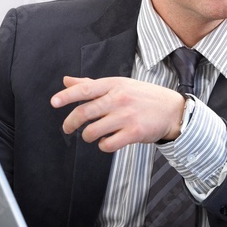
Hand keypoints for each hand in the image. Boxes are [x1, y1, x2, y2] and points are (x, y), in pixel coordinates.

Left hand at [51, 76, 186, 151]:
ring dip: (87, 136)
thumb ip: (91, 84)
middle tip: (67, 128)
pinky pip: (108, 144)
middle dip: (70, 123)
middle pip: (84, 112)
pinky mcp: (134, 133)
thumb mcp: (119, 84)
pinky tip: (108, 141)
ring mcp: (126, 116)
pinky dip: (103, 146)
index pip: (85, 89)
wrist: (172, 110)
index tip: (54, 102)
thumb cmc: (143, 96)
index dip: (67, 96)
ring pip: (93, 131)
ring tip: (91, 135)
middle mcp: (119, 99)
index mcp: (113, 85)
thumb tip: (66, 81)